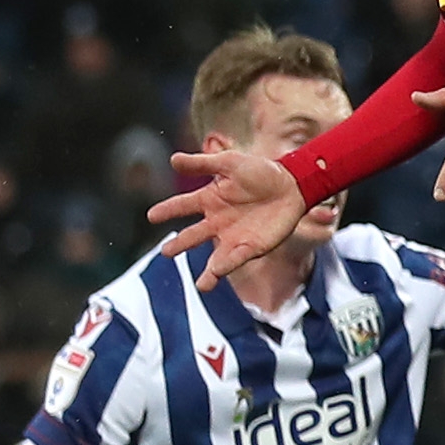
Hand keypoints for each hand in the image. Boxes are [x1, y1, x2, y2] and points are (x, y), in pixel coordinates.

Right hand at [151, 147, 311, 286]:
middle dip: (181, 244)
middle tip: (166, 252)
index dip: (168, 210)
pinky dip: (229, 265)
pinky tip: (219, 272)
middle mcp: (218, 221)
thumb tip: (173, 159)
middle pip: (195, 235)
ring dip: (209, 272)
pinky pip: (238, 258)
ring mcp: (234, 236)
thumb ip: (202, 163)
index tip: (151, 216)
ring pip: (216, 257)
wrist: (293, 184)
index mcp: (210, 199)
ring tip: (201, 285)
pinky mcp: (252, 246)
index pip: (183, 206)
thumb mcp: (229, 163)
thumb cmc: (261, 171)